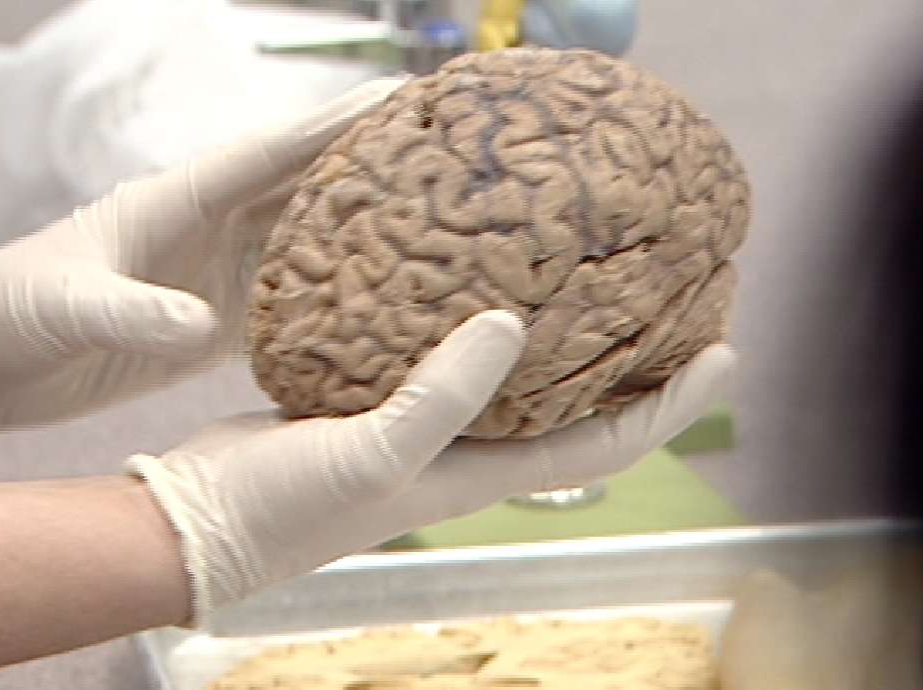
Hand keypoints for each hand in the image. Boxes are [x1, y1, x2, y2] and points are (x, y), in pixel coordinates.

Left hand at [0, 78, 405, 448]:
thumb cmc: (0, 312)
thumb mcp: (61, 304)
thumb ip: (129, 309)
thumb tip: (201, 324)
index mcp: (171, 202)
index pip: (267, 153)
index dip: (332, 126)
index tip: (395, 99)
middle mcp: (202, 232)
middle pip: (301, 191)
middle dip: (366, 170)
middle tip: (436, 158)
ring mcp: (208, 280)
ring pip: (302, 249)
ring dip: (358, 240)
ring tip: (428, 235)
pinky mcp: (205, 331)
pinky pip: (283, 313)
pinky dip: (328, 312)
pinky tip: (375, 320)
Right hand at [128, 310, 733, 622]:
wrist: (197, 520)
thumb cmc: (283, 509)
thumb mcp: (372, 455)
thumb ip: (443, 396)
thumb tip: (511, 323)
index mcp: (479, 473)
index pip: (605, 443)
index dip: (670, 404)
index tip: (725, 349)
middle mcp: (463, 451)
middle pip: (573, 407)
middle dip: (629, 360)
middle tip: (671, 295)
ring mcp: (418, 426)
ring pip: (511, 377)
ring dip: (556, 334)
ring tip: (583, 271)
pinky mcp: (370, 399)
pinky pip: (440, 354)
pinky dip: (468, 319)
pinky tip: (467, 277)